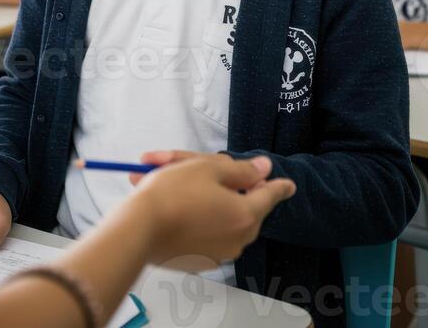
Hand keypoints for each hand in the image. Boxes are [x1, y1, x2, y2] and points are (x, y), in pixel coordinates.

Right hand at [131, 153, 294, 265]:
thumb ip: (241, 169)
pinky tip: (172, 201)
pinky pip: (206, 232)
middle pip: (243, 205)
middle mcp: (237, 238)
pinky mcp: (198, 260)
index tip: (289, 184)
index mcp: (246, 214)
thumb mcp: (209, 168)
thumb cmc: (173, 193)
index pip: (270, 195)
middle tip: (204, 167)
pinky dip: (195, 216)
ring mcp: (218, 253)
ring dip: (206, 198)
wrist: (138, 228)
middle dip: (227, 185)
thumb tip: (263, 168)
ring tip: (175, 179)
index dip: (278, 185)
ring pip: (221, 217)